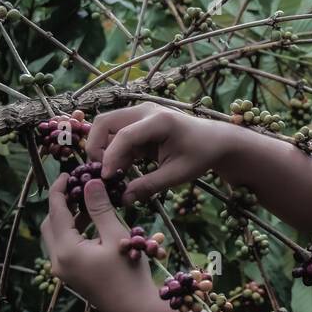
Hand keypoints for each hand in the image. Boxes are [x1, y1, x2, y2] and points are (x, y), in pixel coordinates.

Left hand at [39, 172, 155, 311]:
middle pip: (50, 223)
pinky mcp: (72, 277)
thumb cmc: (129, 273)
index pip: (55, 210)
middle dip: (62, 203)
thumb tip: (90, 183)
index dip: (59, 189)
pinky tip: (94, 225)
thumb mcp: (116, 236)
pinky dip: (74, 233)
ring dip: (69, 218)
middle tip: (79, 187)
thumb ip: (100, 209)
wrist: (136, 311)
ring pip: (57, 236)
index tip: (68, 173)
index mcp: (66, 250)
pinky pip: (65, 248)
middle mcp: (58, 261)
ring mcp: (63, 271)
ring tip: (91, 203)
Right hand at [85, 101, 231, 204]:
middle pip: (105, 122)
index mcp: (159, 121)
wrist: (215, 141)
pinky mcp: (138, 122)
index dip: (110, 157)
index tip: (105, 178)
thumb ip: (149, 186)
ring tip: (112, 174)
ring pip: (107, 127)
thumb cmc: (200, 155)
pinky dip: (114, 152)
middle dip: (96, 147)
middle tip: (101, 172)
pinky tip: (121, 171)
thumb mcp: (177, 174)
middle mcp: (145, 111)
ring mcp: (140, 114)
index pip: (124, 135)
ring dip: (104, 150)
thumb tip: (123, 200)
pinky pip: (117, 135)